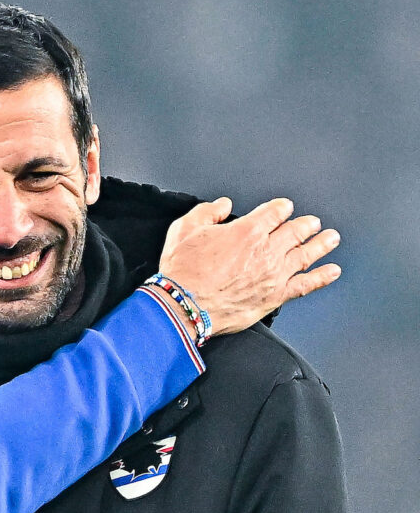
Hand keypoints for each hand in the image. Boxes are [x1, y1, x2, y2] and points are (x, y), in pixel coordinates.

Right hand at [157, 197, 340, 335]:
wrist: (183, 306)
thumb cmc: (182, 272)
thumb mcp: (184, 230)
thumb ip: (206, 213)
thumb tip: (221, 206)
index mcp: (247, 231)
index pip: (275, 212)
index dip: (281, 207)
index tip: (284, 208)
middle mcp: (266, 251)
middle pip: (296, 231)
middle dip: (306, 224)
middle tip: (312, 223)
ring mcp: (274, 275)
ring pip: (306, 254)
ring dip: (321, 244)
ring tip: (331, 238)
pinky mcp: (275, 297)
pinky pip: (306, 284)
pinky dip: (322, 277)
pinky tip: (331, 271)